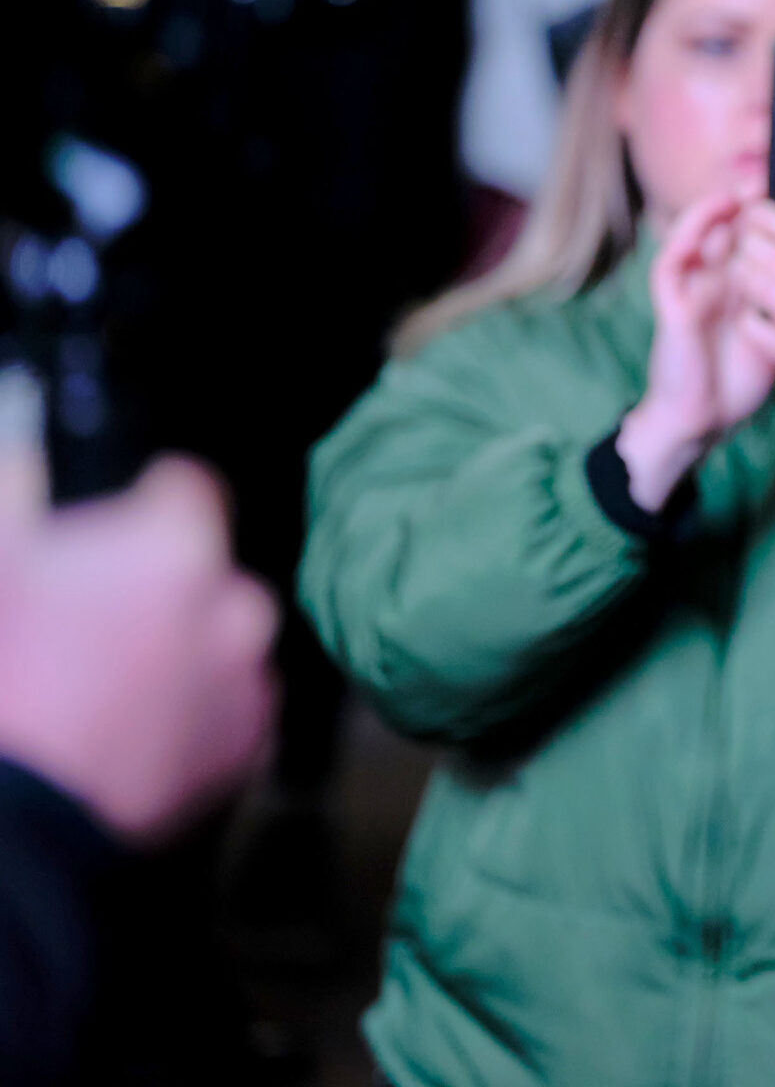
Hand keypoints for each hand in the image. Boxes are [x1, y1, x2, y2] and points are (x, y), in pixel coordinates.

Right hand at [0, 458, 276, 842]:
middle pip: (203, 572)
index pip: (184, 487)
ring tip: (105, 686)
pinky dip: (193, 712)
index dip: (141, 502)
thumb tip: (25, 458)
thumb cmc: (5, 682)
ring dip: (180, 650)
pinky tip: (133, 730)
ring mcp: (248, 680)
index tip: (109, 525)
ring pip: (220, 641)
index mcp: (175, 548)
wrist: (21, 818)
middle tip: (88, 624)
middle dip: (157, 586)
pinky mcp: (248, 749)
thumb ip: (17, 491)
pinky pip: (227, 708)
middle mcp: (234, 606)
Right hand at [620, 193, 774, 510]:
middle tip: (770, 174)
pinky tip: (712, 220)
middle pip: (724, 227)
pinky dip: (688, 235)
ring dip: (717, 208)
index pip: (752, 236)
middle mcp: (712, 280)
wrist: (702, 418)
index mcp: (739, 284)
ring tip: (744, 188)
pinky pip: (671, 262)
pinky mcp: (670, 305)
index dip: (769, 210)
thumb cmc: (740, 378)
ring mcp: (688, 289)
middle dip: (748, 201)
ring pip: (695, 233)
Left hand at [730, 185, 774, 474]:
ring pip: (757, 286)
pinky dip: (744, 306)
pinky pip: (752, 323)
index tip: (757, 205)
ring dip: (742, 267)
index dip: (774, 215)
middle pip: (773, 256)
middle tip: (743, 229)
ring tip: (742, 257)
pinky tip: (747, 296)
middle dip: (750, 237)